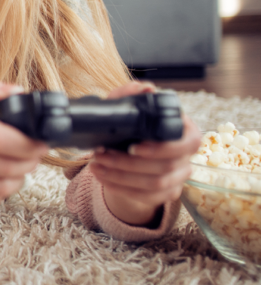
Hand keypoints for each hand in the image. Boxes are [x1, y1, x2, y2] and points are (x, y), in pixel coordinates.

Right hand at [0, 78, 51, 211]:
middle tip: (35, 154)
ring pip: (0, 186)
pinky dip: (5, 191)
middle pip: (3, 165)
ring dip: (20, 177)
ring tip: (22, 166)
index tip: (40, 142)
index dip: (27, 143)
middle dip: (29, 161)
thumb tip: (17, 92)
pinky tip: (5, 178)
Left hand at [88, 81, 200, 225]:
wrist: (128, 154)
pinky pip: (146, 197)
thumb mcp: (127, 110)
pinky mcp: (166, 194)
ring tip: (96, 164)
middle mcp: (187, 156)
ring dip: (121, 175)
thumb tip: (146, 88)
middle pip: (166, 166)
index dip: (162, 148)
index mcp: (186, 132)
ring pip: (155, 184)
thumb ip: (131, 95)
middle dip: (129, 162)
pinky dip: (119, 187)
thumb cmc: (133, 128)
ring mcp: (178, 177)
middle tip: (101, 153)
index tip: (133, 146)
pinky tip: (102, 177)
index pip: (189, 143)